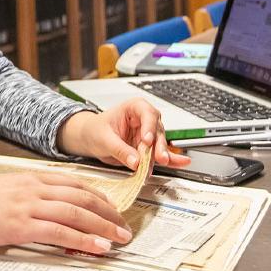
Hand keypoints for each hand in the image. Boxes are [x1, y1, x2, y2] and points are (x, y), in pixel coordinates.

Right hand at [0, 173, 132, 253]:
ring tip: (119, 238)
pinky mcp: (19, 225)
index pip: (73, 183)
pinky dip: (82, 240)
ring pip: (75, 213)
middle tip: (123, 226)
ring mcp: (26, 206)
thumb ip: (28, 196)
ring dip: (102, 227)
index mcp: (29, 178)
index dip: (98, 196)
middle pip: (81, 197)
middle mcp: (32, 188)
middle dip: (107, 212)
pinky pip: (59, 232)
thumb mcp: (4, 189)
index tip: (112, 208)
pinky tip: (97, 247)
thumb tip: (49, 209)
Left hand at [57, 98, 190, 170]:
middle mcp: (144, 120)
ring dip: (161, 154)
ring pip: (159, 143)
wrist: (89, 138)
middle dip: (158, 144)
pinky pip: (160, 153)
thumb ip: (119, 150)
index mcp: (133, 108)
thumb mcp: (103, 139)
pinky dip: (171, 159)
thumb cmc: (94, 130)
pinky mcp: (147, 149)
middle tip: (157, 157)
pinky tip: (181, 162)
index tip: (147, 140)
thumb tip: (135, 162)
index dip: (149, 126)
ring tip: (162, 162)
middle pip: (156, 130)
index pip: (147, 113)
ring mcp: (147, 134)